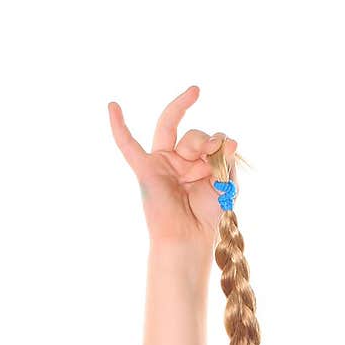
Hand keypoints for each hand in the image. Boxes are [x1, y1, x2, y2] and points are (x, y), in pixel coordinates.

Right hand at [108, 84, 239, 249]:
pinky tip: (113, 106)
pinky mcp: (145, 170)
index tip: (231, 148)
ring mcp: (160, 163)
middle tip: (213, 150)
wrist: (190, 238)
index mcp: (197, 164)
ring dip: (195, 140)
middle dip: (205, 140)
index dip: (219, 142)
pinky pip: (127, 145)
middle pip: (192, 134)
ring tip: (205, 151)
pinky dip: (118, 126)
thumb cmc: (208, 216)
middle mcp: (178, 161)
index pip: (209, 140)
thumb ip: (226, 159)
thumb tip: (228, 139)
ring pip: (170, 129)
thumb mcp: (226, 184)